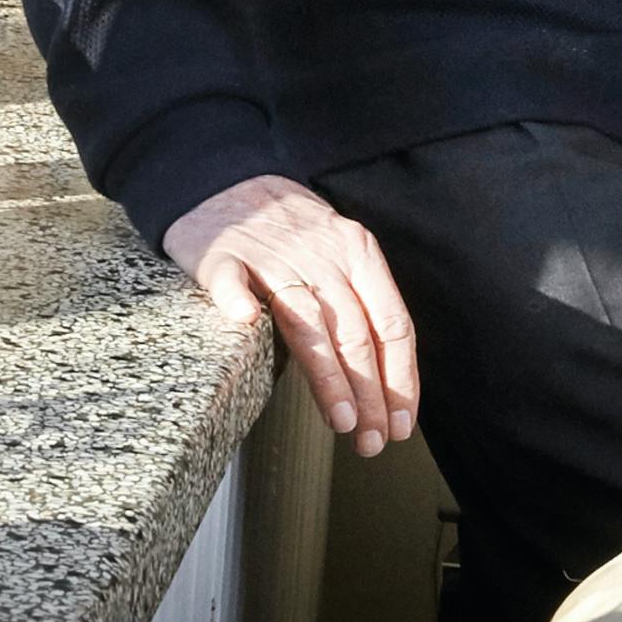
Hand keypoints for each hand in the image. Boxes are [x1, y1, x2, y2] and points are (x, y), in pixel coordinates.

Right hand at [164, 175, 419, 458]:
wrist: (225, 179)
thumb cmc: (286, 229)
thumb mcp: (336, 253)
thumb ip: (359, 307)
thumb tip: (388, 381)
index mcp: (357, 253)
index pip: (391, 324)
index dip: (400, 378)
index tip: (401, 424)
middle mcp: (321, 254)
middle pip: (354, 333)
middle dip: (370, 395)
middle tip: (372, 441)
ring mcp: (270, 254)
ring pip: (306, 320)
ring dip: (327, 373)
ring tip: (342, 419)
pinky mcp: (221, 255)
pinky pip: (230, 279)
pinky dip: (237, 299)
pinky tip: (245, 322)